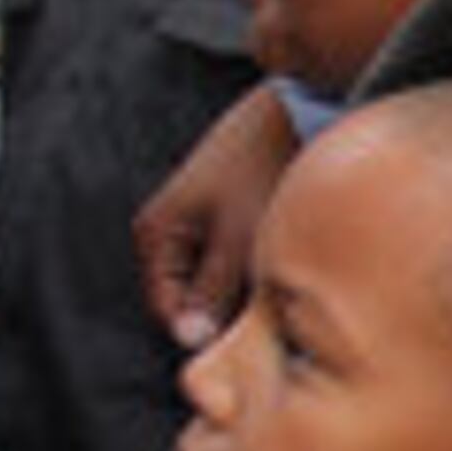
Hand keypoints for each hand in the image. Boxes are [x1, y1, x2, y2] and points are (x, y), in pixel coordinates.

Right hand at [137, 82, 295, 345]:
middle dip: (230, 309)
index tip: (251, 338)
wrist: (294, 111)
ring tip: (282, 277)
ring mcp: (198, 226)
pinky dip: (258, 267)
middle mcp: (169, 234)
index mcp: (156, 237)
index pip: (170, 313)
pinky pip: (236, 263)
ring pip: (220, 284)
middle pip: (195, 300)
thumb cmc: (262, 169)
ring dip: (248, 290)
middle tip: (273, 307)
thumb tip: (190, 339)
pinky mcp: (227, 220)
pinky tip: (286, 259)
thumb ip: (214, 289)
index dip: (209, 332)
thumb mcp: (238, 237)